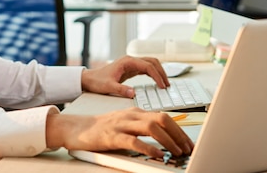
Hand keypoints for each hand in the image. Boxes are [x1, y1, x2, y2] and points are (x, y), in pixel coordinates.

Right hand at [46, 107, 193, 158]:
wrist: (78, 128)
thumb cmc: (102, 128)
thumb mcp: (126, 123)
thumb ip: (142, 127)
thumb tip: (164, 137)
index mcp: (136, 111)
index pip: (164, 116)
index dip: (179, 130)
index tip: (188, 142)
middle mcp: (131, 115)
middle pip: (162, 119)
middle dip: (178, 134)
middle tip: (187, 148)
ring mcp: (122, 124)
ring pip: (151, 128)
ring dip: (168, 141)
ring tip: (176, 152)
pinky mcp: (112, 136)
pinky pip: (134, 141)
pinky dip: (148, 148)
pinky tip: (157, 154)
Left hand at [81, 55, 168, 97]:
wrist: (89, 79)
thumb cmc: (97, 81)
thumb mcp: (108, 87)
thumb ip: (121, 89)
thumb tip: (133, 93)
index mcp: (127, 61)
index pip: (147, 66)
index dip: (157, 75)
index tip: (162, 85)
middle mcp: (130, 60)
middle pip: (152, 62)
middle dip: (161, 72)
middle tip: (167, 85)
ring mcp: (131, 64)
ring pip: (151, 64)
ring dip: (159, 72)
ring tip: (165, 84)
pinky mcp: (131, 69)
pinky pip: (146, 69)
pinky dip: (154, 74)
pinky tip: (157, 82)